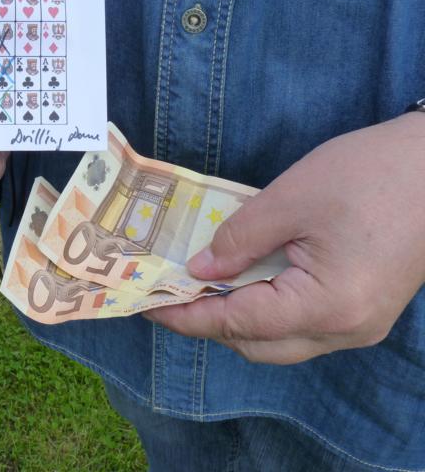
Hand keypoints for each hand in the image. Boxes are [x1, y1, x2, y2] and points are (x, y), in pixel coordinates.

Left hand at [144, 113, 424, 364]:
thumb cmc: (369, 174)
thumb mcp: (290, 199)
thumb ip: (237, 241)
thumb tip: (199, 273)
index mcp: (326, 306)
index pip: (238, 324)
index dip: (187, 316)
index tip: (148, 305)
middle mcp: (345, 330)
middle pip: (258, 345)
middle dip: (209, 322)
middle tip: (170, 292)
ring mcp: (360, 325)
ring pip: (280, 340)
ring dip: (237, 318)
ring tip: (201, 286)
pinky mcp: (366, 310)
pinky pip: (303, 326)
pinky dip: (267, 310)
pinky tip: (246, 280)